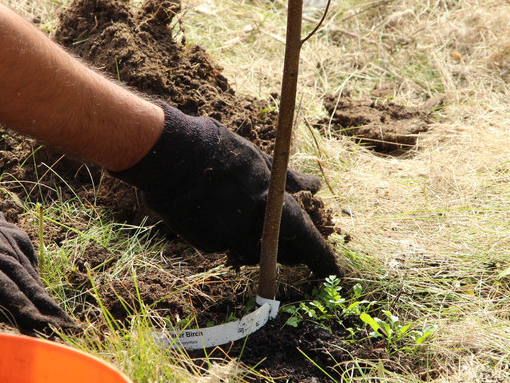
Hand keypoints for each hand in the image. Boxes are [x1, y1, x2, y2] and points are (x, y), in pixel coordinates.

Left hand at [0, 191, 77, 334]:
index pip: (1, 288)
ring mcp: (10, 244)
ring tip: (62, 322)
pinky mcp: (20, 240)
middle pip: (24, 284)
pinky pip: (30, 267)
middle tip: (64, 329)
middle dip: (44, 308)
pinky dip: (36, 285)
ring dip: (45, 300)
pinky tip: (44, 304)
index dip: (20, 307)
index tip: (37, 324)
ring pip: (31, 276)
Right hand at [112, 103, 342, 277]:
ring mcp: (232, 240)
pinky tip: (216, 211)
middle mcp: (257, 231)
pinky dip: (228, 234)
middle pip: (281, 253)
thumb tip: (315, 186)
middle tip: (284, 233)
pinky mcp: (208, 244)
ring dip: (254, 241)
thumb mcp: (264, 161)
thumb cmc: (224, 153)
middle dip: (286, 248)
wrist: (175, 158)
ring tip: (240, 211)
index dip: (323, 261)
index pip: (309, 243)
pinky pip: (226, 246)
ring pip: (252, 252)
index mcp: (277, 210)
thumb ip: (291, 180)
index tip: (334, 274)